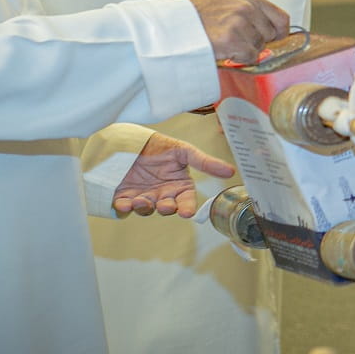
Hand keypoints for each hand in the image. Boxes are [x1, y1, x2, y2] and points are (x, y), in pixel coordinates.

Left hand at [112, 132, 235, 217]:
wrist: (130, 141)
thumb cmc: (158, 145)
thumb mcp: (184, 151)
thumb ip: (205, 163)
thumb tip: (231, 170)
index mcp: (178, 186)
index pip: (186, 200)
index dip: (187, 207)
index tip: (186, 212)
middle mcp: (162, 194)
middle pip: (166, 208)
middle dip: (165, 208)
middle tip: (165, 205)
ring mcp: (143, 197)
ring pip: (146, 209)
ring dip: (144, 208)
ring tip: (141, 200)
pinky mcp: (124, 197)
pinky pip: (124, 207)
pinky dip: (124, 207)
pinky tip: (124, 203)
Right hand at [188, 0, 287, 63]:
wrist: (173, 23)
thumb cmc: (196, 15)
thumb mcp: (226, 2)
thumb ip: (249, 12)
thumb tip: (270, 31)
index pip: (281, 18)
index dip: (279, 32)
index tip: (274, 39)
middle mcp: (247, 7)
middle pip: (270, 35)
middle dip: (257, 42)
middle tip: (237, 41)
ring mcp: (240, 22)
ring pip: (259, 47)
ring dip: (245, 50)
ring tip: (226, 43)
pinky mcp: (232, 39)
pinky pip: (249, 57)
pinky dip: (239, 58)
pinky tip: (224, 50)